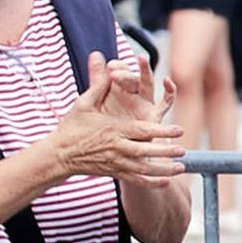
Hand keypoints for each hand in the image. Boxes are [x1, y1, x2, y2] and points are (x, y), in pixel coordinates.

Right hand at [45, 50, 184, 182]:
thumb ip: (98, 84)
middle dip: (165, 151)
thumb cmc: (72, 127)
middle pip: (145, 151)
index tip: (178, 130)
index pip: (142, 131)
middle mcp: (116, 147)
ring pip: (143, 168)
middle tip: (182, 151)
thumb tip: (103, 60)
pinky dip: (150, 182)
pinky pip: (135, 179)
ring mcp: (115, 162)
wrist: (59, 155)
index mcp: (113, 130)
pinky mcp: (113, 172)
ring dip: (163, 170)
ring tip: (180, 168)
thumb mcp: (83, 103)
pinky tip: (164, 182)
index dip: (161, 131)